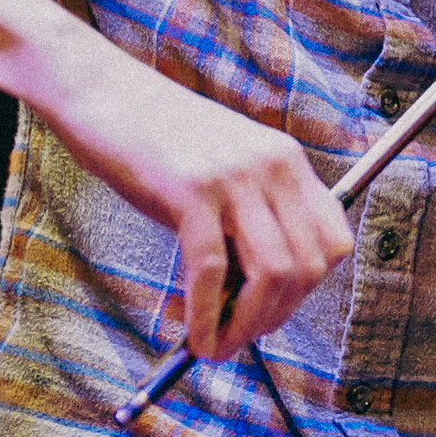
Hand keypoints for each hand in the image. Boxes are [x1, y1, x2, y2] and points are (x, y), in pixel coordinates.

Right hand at [27, 30, 355, 360]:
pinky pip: (211, 270)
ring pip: (272, 274)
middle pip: (309, 267)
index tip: (268, 311)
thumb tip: (248, 303)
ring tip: (214, 345)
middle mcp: (273, 166)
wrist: (101, 91)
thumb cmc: (153, 141)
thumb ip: (243, 224)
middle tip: (235, 337)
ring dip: (245, 325)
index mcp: (286, 160)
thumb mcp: (219, 176)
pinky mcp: (191, 190)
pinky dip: (204, 316)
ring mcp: (234, 177)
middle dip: (274, 317)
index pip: (334, 241)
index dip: (307, 291)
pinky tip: (191, 335)